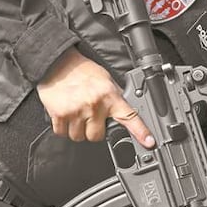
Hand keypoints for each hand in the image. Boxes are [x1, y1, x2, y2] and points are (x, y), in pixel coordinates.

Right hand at [36, 48, 154, 147]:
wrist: (58, 64)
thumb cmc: (82, 72)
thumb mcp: (106, 81)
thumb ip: (114, 98)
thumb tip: (124, 114)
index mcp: (108, 95)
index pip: (128, 116)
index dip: (140, 132)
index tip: (149, 142)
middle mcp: (94, 104)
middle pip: (97, 136)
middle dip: (93, 130)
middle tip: (89, 116)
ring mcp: (76, 111)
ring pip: (79, 137)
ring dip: (77, 129)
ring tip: (76, 113)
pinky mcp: (60, 115)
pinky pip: (63, 134)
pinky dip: (63, 128)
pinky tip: (66, 114)